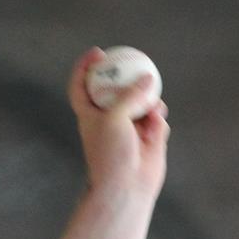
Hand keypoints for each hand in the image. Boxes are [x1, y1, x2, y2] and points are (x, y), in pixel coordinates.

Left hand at [68, 48, 168, 199]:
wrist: (127, 186)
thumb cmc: (111, 154)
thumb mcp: (114, 119)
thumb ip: (130, 96)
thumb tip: (148, 78)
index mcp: (89, 115)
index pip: (81, 87)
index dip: (85, 67)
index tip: (98, 52)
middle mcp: (108, 119)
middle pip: (115, 90)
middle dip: (126, 76)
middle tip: (138, 61)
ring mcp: (130, 128)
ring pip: (142, 102)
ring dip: (148, 99)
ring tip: (151, 104)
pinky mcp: (149, 137)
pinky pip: (157, 119)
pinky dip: (158, 120)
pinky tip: (156, 126)